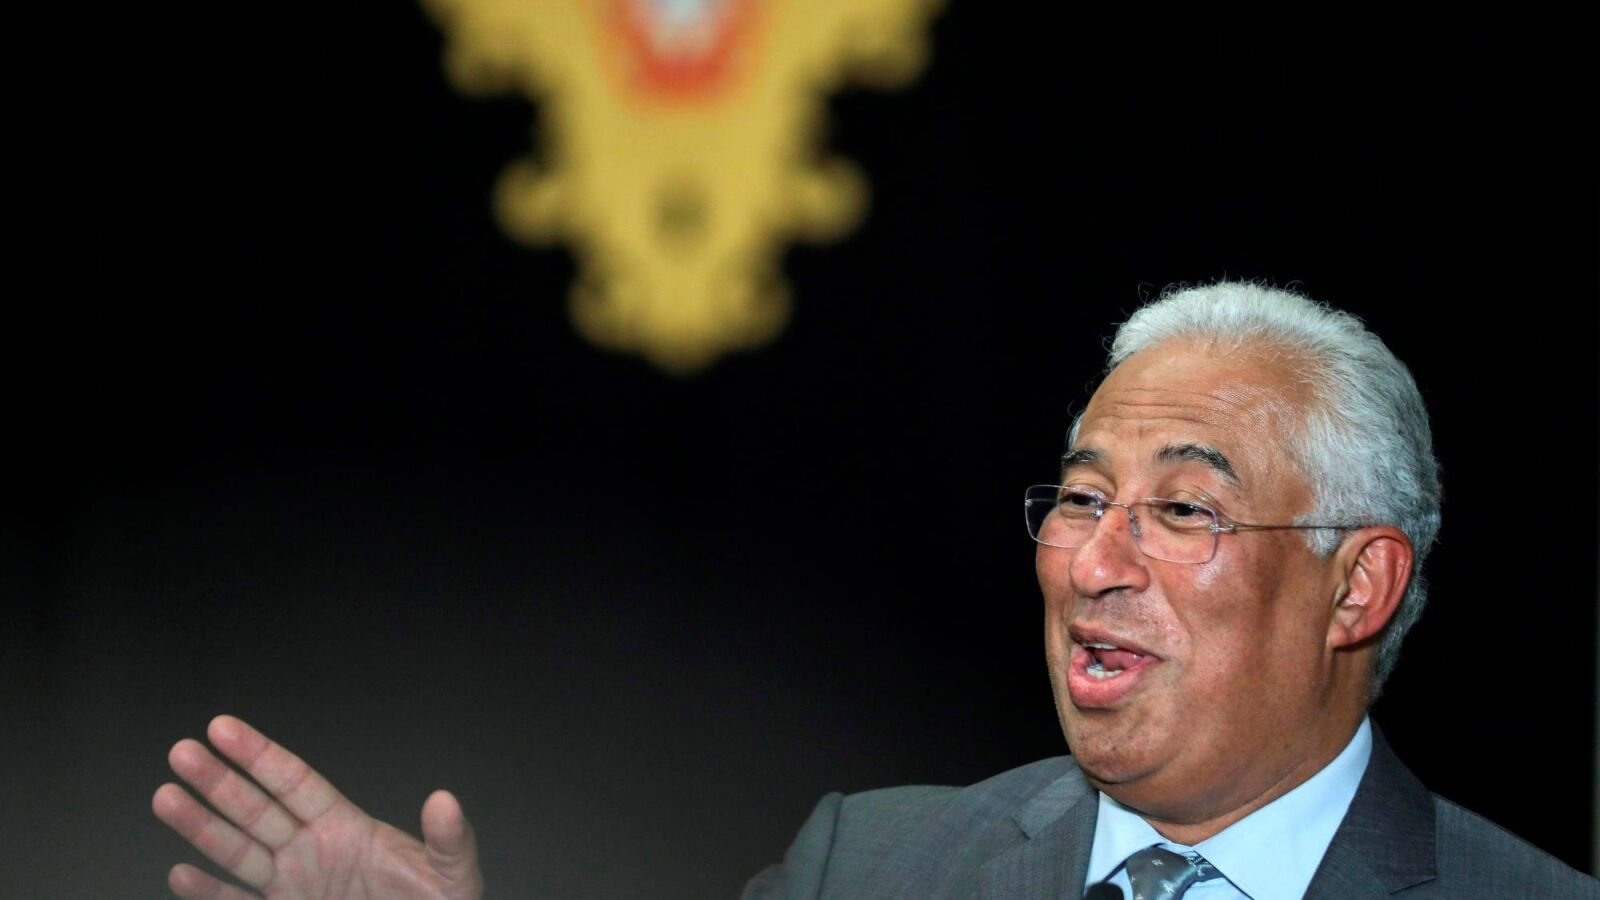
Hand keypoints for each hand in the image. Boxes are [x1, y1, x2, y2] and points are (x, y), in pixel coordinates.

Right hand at [152, 715, 482, 899]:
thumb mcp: (453, 875)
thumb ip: (448, 840)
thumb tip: (444, 801)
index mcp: (347, 830)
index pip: (294, 782)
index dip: (259, 754)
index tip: (222, 727)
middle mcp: (311, 853)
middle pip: (256, 809)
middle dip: (219, 782)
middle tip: (182, 752)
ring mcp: (293, 887)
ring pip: (237, 853)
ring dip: (201, 826)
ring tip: (165, 797)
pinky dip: (208, 892)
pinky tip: (180, 873)